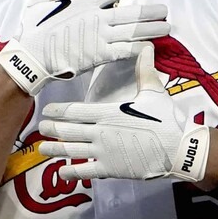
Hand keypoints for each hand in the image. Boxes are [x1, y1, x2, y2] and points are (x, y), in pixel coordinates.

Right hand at [0, 0, 169, 95]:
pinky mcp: (99, 55)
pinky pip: (126, 50)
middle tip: (164, 11)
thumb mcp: (37, 3)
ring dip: (152, 29)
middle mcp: (96, 17)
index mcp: (84, 2)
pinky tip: (151, 47)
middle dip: (150, 11)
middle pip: (131, 12)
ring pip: (134, 31)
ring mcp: (100, 36)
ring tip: (166, 27)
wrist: (31, 58)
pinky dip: (140, 48)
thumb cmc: (32, 31)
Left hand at [37, 44, 210, 181]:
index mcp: (109, 112)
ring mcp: (104, 151)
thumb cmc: (166, 119)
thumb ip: (145, 70)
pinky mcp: (111, 169)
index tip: (47, 111)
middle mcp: (101, 131)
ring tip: (42, 149)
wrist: (178, 148)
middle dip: (52, 129)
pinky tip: (61, 171)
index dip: (58, 111)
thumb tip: (147, 47)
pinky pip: (85, 170)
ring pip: (72, 150)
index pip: (76, 110)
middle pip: (69, 130)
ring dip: (55, 149)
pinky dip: (71, 171)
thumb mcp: (154, 91)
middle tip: (39, 128)